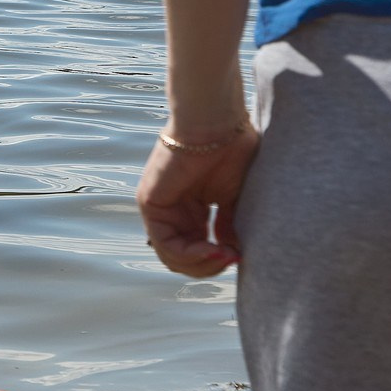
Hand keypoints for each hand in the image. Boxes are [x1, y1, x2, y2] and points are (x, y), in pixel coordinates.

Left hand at [134, 120, 256, 278]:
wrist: (217, 124)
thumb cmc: (232, 150)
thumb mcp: (235, 198)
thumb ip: (229, 226)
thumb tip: (233, 255)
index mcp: (193, 208)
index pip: (197, 249)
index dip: (218, 260)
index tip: (240, 256)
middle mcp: (174, 210)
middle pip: (183, 258)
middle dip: (209, 266)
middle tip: (232, 259)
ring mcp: (160, 207)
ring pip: (171, 256)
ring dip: (200, 264)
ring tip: (224, 255)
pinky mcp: (149, 203)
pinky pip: (164, 243)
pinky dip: (189, 254)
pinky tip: (211, 249)